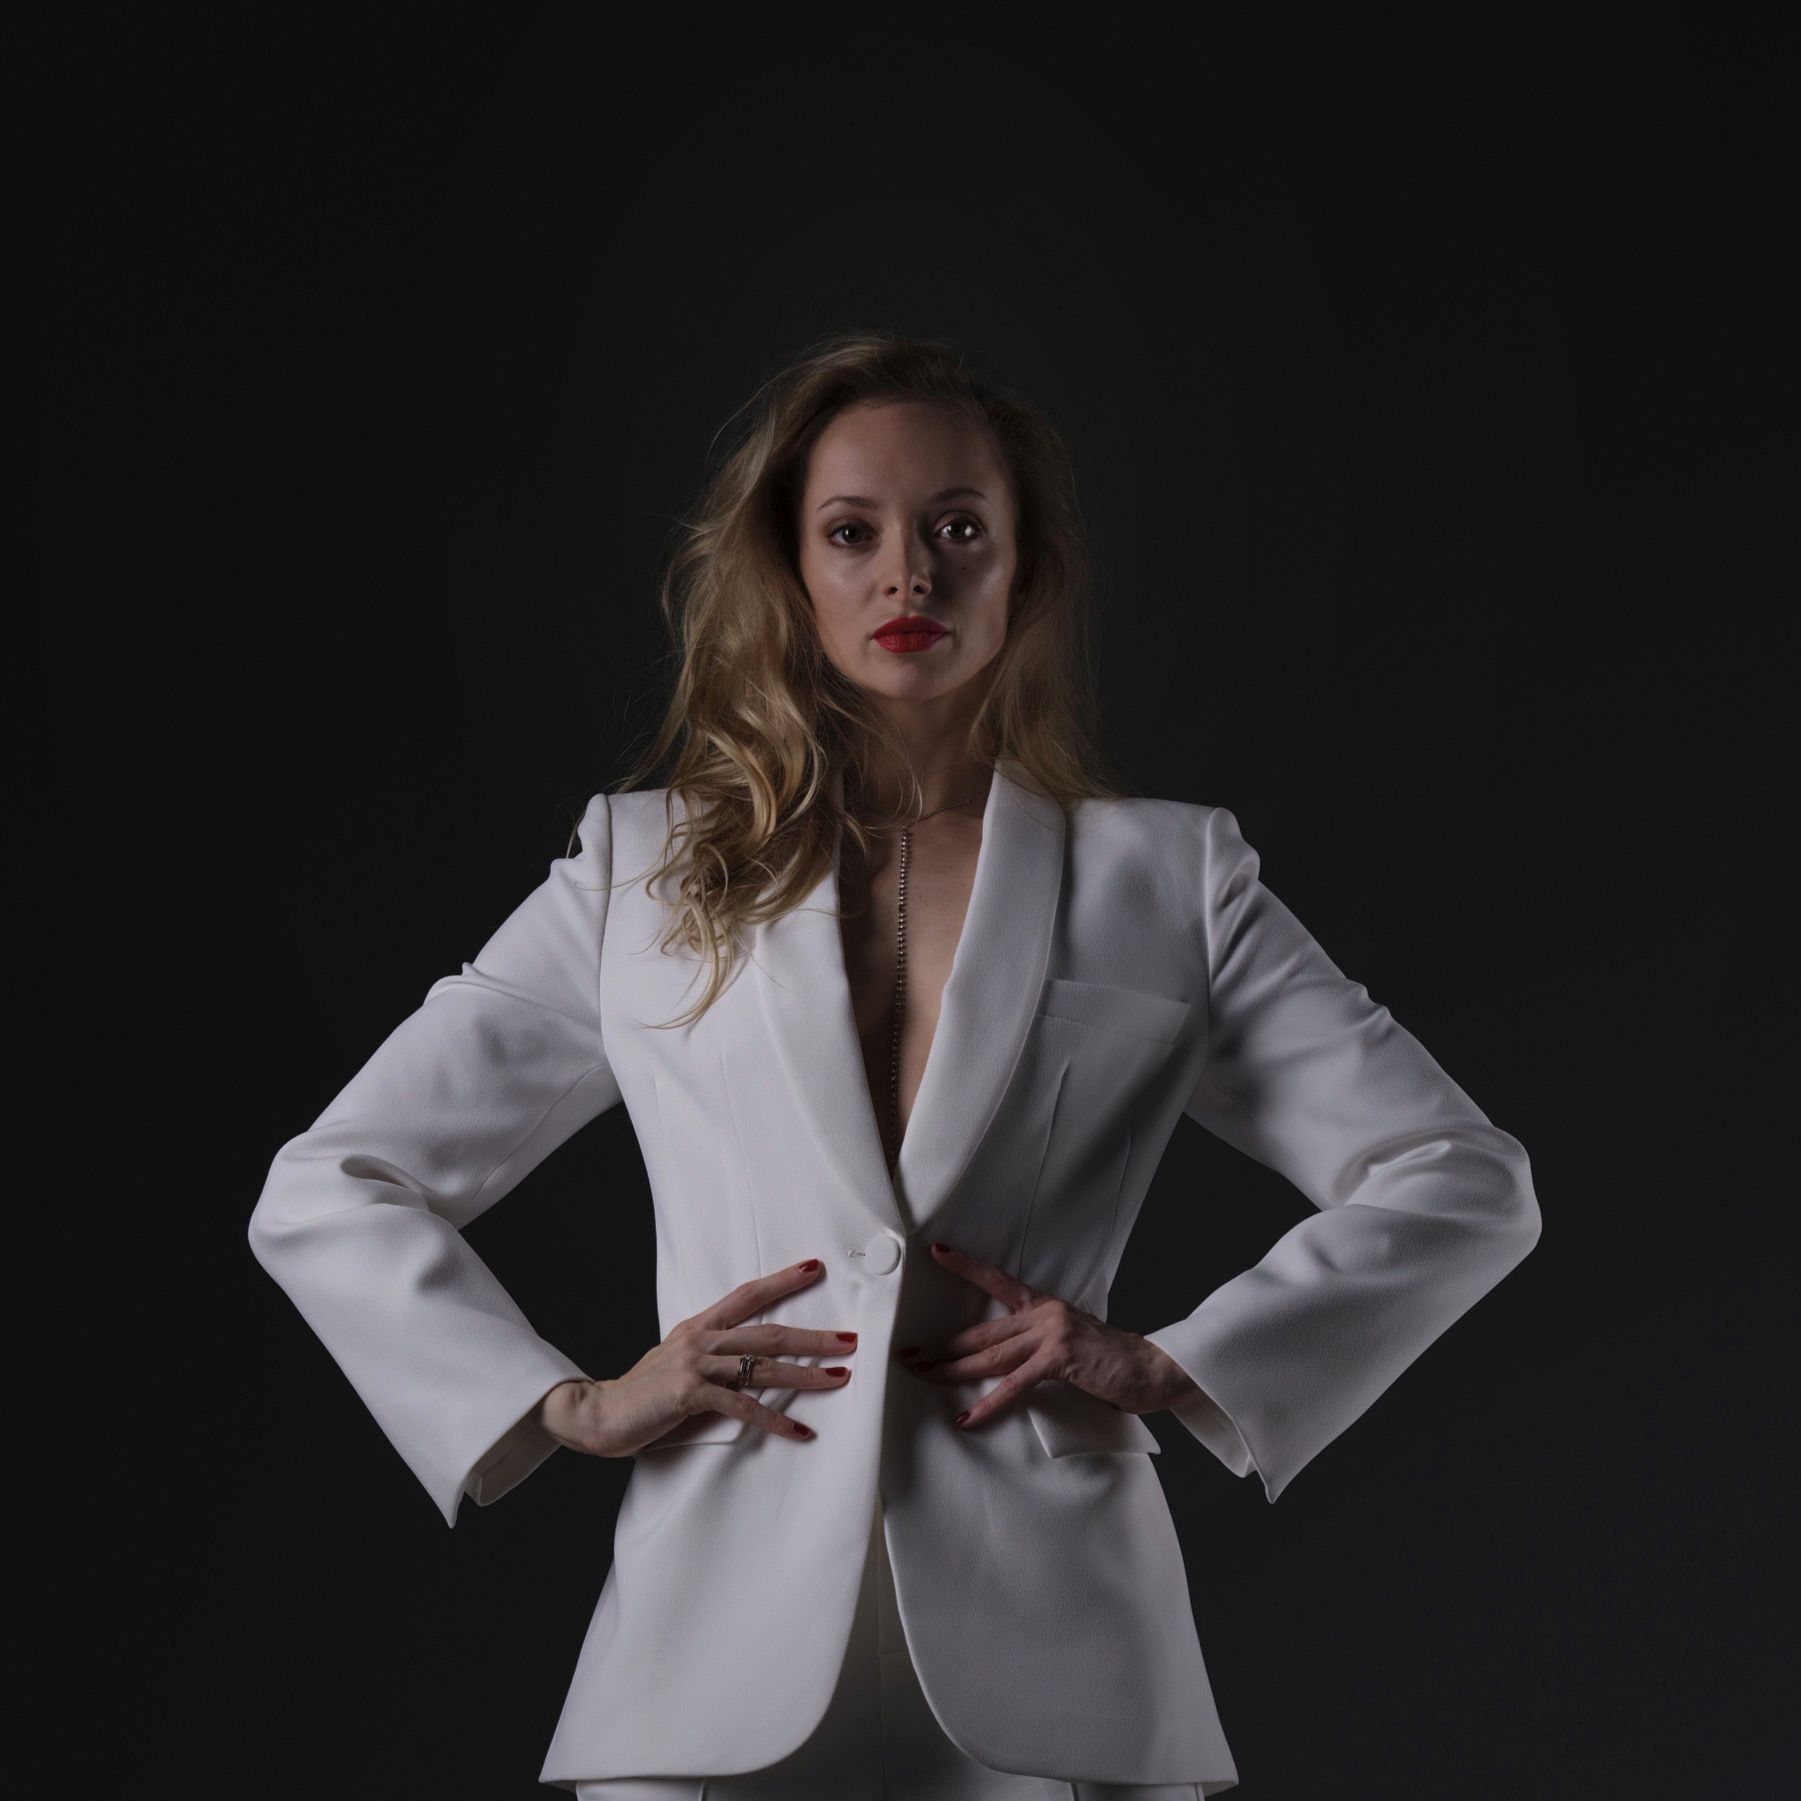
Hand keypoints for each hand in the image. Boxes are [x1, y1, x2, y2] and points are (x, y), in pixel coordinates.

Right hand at [536, 1259, 857, 1457]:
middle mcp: (700, 1339)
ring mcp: (695, 1365)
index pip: (748, 1295)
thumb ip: (711, 1360)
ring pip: (763, 1366)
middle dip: (814, 1336)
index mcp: (698, 1327)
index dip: (782, 1281)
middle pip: (769, 1331)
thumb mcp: (678, 1364)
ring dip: (806, 1374)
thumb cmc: (641, 1394)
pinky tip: (800, 1430)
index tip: (815, 1268)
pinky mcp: (690, 1394)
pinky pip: (743, 1407)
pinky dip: (775, 1420)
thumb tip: (748, 1364)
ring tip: (839, 1378)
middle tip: (850, 1339)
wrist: (597, 1413)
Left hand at [897, 1240, 1193, 1430]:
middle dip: (941, 1346)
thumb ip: (1039, 1348)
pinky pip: (1014, 1385)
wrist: (1153, 1368)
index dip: (966, 1266)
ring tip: (922, 1377)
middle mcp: (1043, 1314)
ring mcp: (1051, 1334)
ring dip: (952, 1370)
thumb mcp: (1071, 1344)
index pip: (998, 1281)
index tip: (937, 1252)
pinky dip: (989, 1404)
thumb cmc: (1113, 1362)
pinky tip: (968, 1417)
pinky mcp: (1059, 1359)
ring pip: (989, 1355)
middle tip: (907, 1354)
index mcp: (1044, 1306)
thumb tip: (1007, 1364)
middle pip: (981, 1332)